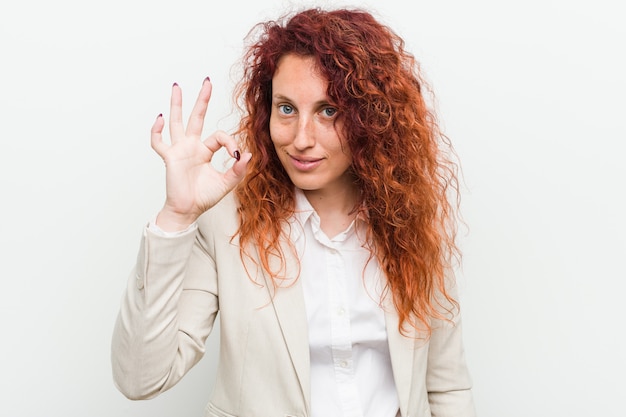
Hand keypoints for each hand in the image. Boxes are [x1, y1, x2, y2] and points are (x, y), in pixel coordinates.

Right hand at [150, 78, 250, 231]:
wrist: (188, 210)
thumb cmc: (204, 197)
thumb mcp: (227, 183)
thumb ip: (238, 170)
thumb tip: (247, 154)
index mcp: (205, 151)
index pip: (219, 136)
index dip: (230, 142)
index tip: (236, 155)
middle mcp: (191, 147)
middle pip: (197, 117)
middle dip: (202, 100)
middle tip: (207, 82)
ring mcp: (179, 150)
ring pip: (176, 122)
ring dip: (176, 104)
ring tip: (177, 86)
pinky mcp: (169, 158)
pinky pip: (158, 142)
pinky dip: (156, 131)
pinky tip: (159, 118)